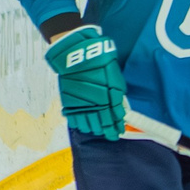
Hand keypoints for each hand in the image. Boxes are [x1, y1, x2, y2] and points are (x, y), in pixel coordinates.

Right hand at [45, 24, 126, 140]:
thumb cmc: (99, 63)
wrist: (77, 56)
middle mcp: (94, 106)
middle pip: (100, 125)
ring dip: (94, 128)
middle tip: (109, 131)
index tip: (118, 133)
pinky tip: (84, 124)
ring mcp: (80, 105)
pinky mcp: (69, 103)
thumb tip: (120, 111)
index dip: (116, 128)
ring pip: (87, 125)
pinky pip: (74, 120)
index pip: (114, 120)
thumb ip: (117, 97)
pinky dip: (79, 124)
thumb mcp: (115, 79)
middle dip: (106, 130)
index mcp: (108, 100)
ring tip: (98, 128)